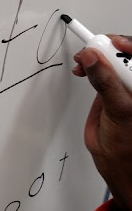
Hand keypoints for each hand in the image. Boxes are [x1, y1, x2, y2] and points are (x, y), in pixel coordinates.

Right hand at [72, 35, 131, 210]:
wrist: (122, 168)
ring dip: (97, 57)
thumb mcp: (118, 110)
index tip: (102, 41)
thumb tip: (93, 57)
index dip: (122, 44)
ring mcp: (127, 87)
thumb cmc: (127, 146)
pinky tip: (84, 70)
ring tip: (83, 64)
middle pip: (126, 53)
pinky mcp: (115, 92)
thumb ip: (105, 82)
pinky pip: (105, 71)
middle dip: (106, 48)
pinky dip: (93, 66)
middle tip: (88, 55)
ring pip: (115, 60)